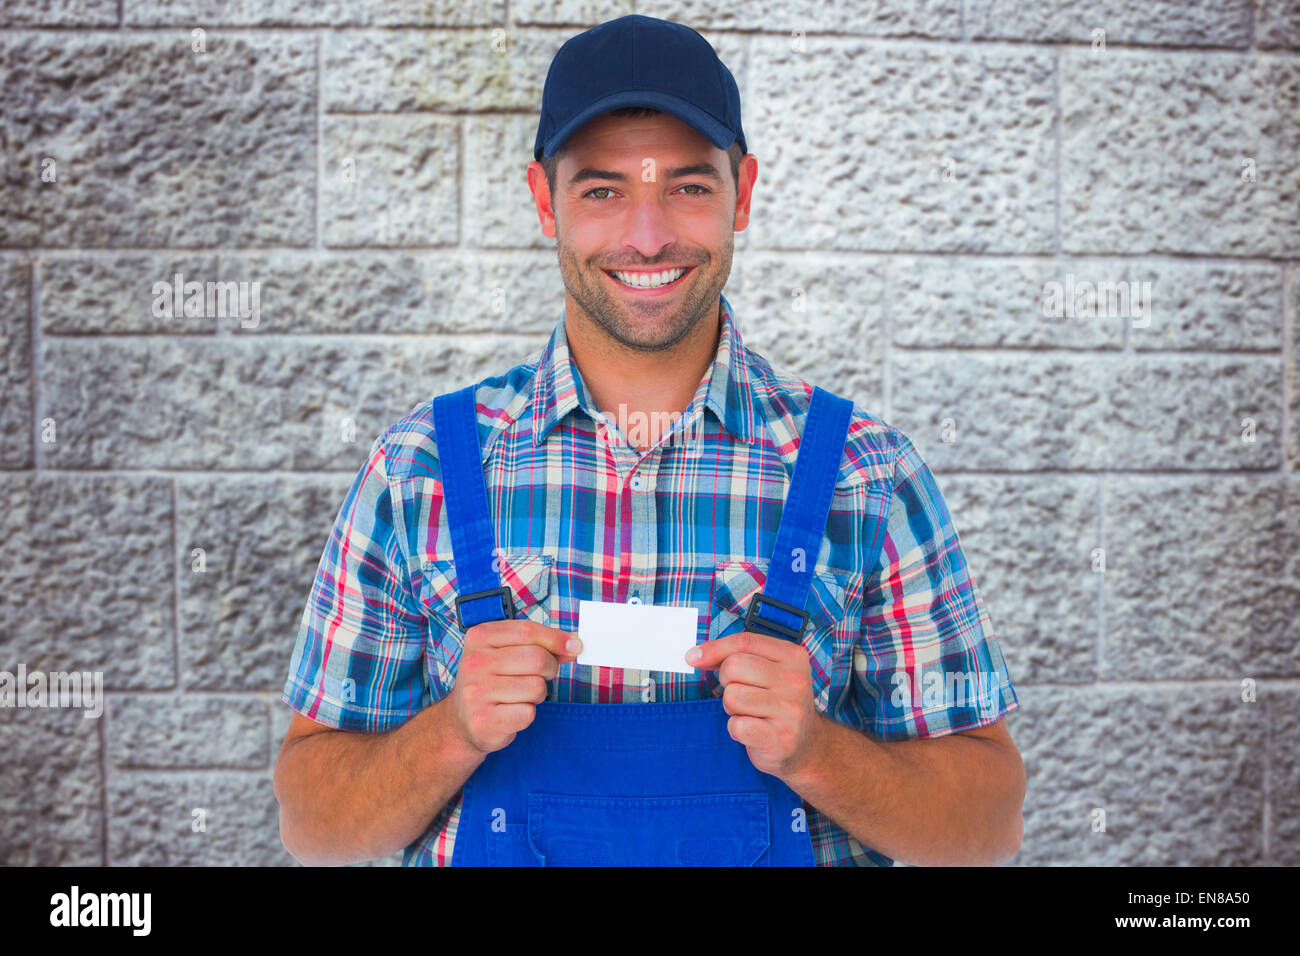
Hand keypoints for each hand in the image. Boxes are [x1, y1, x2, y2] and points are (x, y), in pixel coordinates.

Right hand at [447, 621, 580, 754]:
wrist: (462, 721)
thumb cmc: (491, 682)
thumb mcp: (507, 653)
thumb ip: (539, 644)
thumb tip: (574, 645)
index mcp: (479, 637)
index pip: (528, 631)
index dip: (557, 639)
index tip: (575, 646)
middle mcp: (474, 662)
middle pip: (537, 658)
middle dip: (549, 668)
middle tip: (539, 676)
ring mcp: (477, 692)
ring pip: (536, 687)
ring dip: (537, 694)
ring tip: (519, 696)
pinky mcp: (484, 720)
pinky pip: (528, 713)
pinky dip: (527, 714)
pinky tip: (510, 712)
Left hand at [685, 631, 820, 778]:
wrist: (805, 743)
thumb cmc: (777, 702)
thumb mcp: (767, 670)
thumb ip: (736, 656)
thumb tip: (697, 656)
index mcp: (793, 656)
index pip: (744, 641)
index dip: (714, 648)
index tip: (693, 657)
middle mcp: (795, 680)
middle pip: (734, 667)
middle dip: (727, 681)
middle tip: (741, 692)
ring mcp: (790, 710)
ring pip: (732, 697)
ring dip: (732, 707)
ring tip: (750, 712)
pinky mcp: (780, 738)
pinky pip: (737, 726)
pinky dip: (736, 729)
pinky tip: (753, 730)